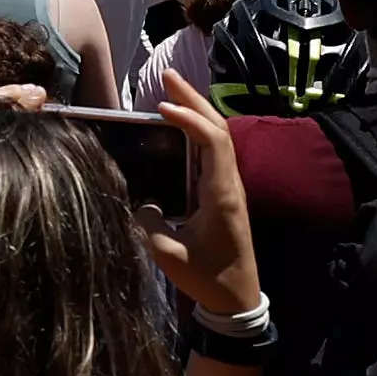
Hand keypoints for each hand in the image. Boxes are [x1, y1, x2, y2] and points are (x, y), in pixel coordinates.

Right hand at [134, 73, 263, 322]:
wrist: (238, 299)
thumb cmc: (209, 277)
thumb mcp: (170, 256)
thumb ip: (150, 225)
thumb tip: (138, 202)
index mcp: (222, 194)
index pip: (213, 142)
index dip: (190, 119)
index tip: (162, 108)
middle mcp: (229, 184)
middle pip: (218, 129)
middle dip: (193, 100)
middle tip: (168, 77)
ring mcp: (228, 187)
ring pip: (217, 138)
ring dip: (196, 111)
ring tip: (171, 92)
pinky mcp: (223, 195)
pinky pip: (211, 153)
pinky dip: (195, 132)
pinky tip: (178, 126)